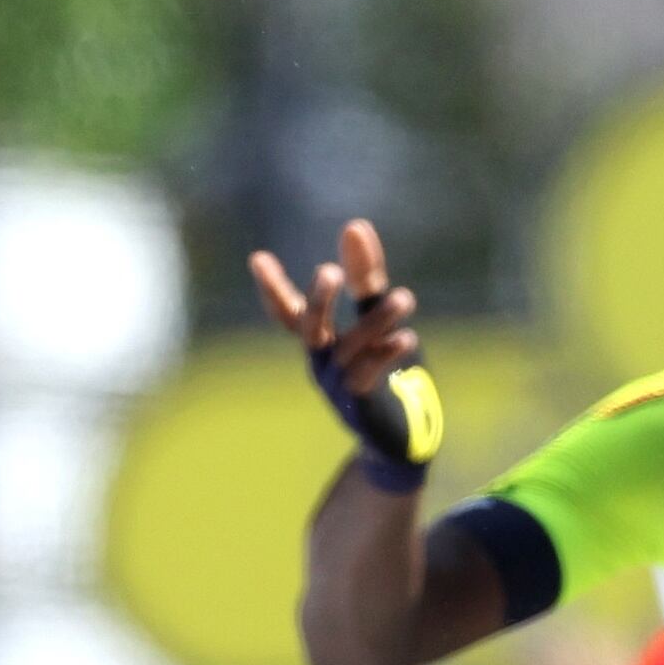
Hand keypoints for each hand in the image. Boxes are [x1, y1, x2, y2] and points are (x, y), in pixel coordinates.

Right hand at [248, 217, 437, 479]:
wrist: (400, 438)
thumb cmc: (387, 372)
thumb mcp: (378, 319)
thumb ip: (367, 277)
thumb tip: (354, 226)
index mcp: (320, 343)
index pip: (289, 314)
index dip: (273, 289)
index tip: (257, 259)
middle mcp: (321, 363)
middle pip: (310, 329)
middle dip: (318, 301)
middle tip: (329, 271)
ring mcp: (337, 386)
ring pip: (350, 348)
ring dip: (376, 321)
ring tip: (405, 298)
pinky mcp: (360, 405)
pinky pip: (367, 377)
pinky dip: (385, 356)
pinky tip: (406, 338)